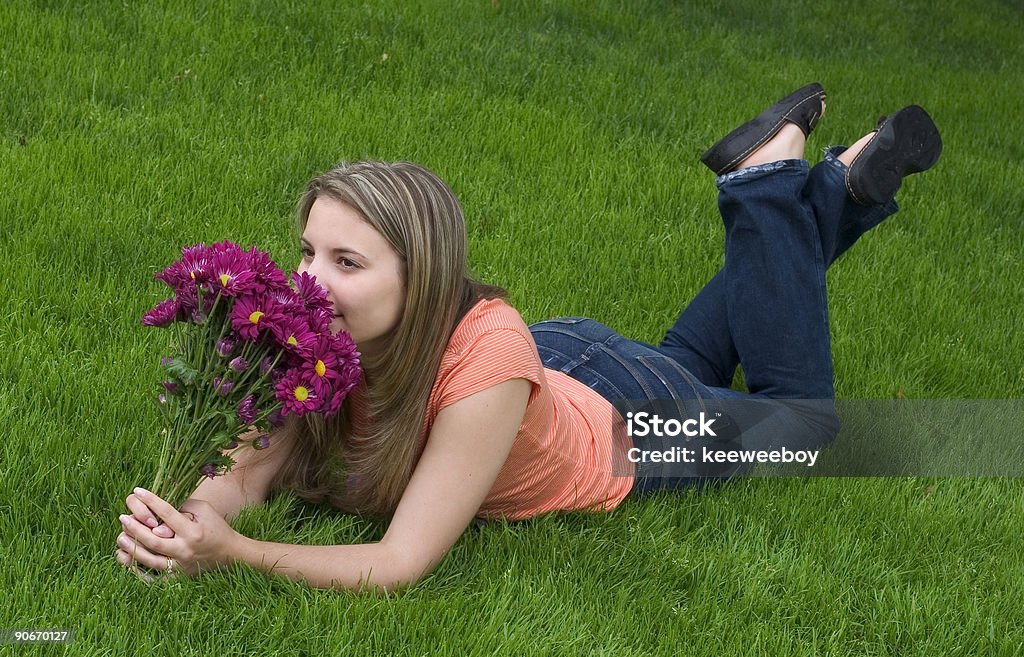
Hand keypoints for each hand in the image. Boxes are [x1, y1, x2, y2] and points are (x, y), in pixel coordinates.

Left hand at [115, 487, 240, 578]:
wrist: (230, 553)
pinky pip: (153, 578)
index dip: (151, 501)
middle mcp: (185, 550)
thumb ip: (183, 506)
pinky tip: (126, 559)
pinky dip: (138, 571)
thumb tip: (158, 506)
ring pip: (149, 560)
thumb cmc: (216, 527)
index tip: (137, 491)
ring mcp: (180, 567)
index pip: (168, 514)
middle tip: (123, 517)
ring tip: (120, 537)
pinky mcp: (178, 577)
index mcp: (193, 531)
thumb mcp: (204, 510)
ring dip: (132, 548)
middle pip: (153, 540)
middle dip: (135, 528)